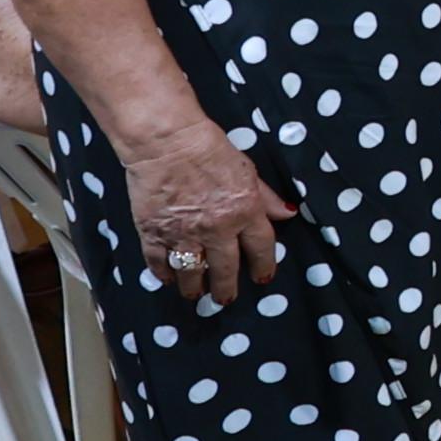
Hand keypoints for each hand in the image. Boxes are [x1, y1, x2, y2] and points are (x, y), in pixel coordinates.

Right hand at [119, 114, 296, 303]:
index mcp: (244, 211)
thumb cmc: (208, 149)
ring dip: (194, 287)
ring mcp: (184, 233)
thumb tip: (287, 214)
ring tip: (196, 293)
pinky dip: (164, 274)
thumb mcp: (247, 170)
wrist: (166, 141)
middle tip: (226, 298)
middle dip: (227, 289)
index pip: (261, 248)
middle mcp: (216, 228)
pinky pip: (159, 263)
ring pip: (192, 273)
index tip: (262, 278)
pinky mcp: (154, 232)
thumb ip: (266, 197)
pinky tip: (168, 278)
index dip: (264, 267)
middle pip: (226, 269)